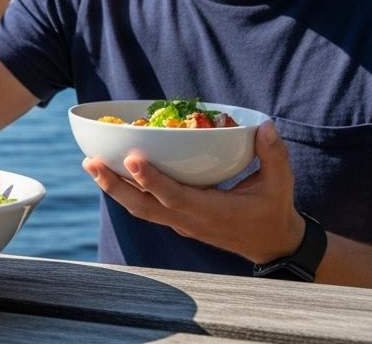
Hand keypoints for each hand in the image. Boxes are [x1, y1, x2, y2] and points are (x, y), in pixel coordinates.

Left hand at [82, 121, 305, 264]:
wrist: (271, 243)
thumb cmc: (274, 210)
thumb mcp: (281, 182)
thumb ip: (273, 154)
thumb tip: (265, 127)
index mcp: (212, 213)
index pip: (176, 197)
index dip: (152, 180)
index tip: (131, 159)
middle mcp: (189, 220)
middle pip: (143, 206)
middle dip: (115, 185)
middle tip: (90, 162)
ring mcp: (180, 222)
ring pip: (139, 208)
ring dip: (113, 187)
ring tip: (90, 164)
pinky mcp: (177, 219)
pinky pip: (146, 206)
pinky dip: (126, 190)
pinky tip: (110, 171)